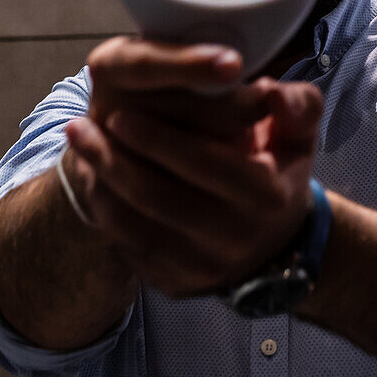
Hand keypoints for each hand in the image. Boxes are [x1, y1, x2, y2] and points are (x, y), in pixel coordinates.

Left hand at [65, 0, 323, 298]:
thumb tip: (269, 92)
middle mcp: (236, 239)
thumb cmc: (277, 173)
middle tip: (82, 125)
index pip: (207, 165)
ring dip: (101, 184)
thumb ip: (297, 104)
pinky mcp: (177, 284)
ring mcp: (205, 268)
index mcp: (267, 197)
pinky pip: (130, 249)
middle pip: (162, 198)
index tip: (119, 114)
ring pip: (139, 227)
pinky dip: (106, 213)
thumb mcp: (298, 137)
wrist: (273, 246)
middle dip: (116, 160)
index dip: (160, 140)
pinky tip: (92, 180)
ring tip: (78, 148)